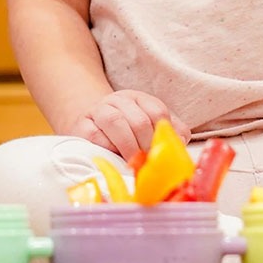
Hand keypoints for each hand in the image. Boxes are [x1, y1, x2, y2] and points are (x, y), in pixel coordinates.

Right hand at [70, 89, 189, 162]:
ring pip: (116, 121)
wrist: (89, 122)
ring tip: (134, 163)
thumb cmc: (124, 130)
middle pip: (139, 120)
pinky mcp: (82, 124)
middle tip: (149, 163)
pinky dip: (107, 147)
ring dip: (128, 147)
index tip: (163, 154)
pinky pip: (95, 134)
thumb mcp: (148, 125)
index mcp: (139, 99)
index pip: (158, 111)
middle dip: (146, 145)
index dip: (163, 135)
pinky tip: (113, 155)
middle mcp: (119, 100)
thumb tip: (180, 145)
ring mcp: (98, 110)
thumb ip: (168, 133)